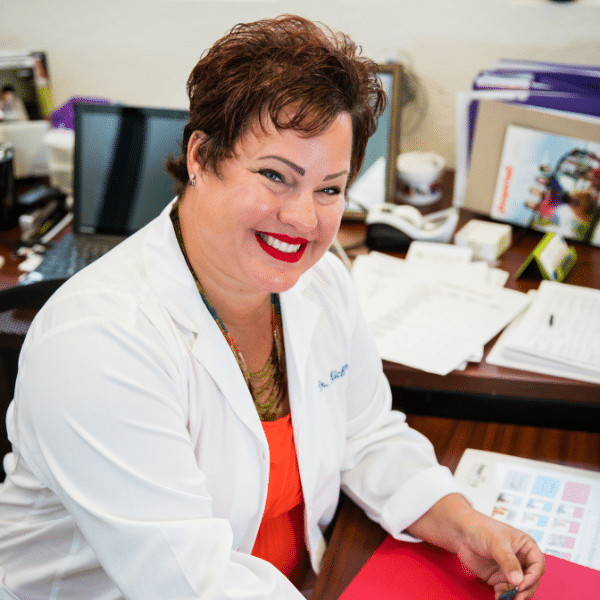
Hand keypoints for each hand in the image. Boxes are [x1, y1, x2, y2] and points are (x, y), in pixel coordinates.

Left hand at [406, 494, 544, 599]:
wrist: (460, 533)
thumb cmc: (480, 529)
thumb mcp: (496, 542)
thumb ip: (508, 561)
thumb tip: (518, 581)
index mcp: (526, 546)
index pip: (538, 565)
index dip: (533, 576)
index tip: (522, 584)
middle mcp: (521, 560)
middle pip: (531, 580)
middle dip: (525, 590)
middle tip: (516, 596)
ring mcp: (510, 570)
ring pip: (520, 588)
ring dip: (515, 595)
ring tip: (505, 597)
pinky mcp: (499, 578)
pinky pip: (506, 591)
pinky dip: (504, 596)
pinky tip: (497, 596)